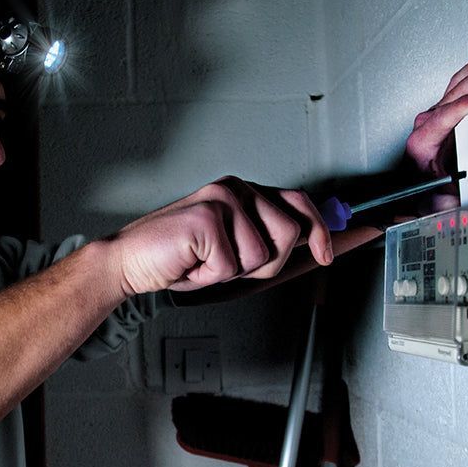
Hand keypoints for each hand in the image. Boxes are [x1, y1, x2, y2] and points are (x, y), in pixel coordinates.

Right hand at [110, 176, 331, 294]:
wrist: (130, 262)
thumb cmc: (180, 258)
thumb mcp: (235, 252)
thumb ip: (271, 242)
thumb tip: (316, 243)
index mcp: (244, 193)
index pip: (298, 203)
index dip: (323, 228)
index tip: (338, 248)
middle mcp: (236, 189)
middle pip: (288, 234)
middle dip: (263, 264)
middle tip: (226, 265)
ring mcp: (221, 199)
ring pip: (262, 253)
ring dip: (233, 272)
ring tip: (205, 262)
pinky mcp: (207, 217)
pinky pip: (231, 266)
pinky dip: (209, 277)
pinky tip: (190, 263)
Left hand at [405, 41, 467, 210]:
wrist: (407, 198)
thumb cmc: (421, 198)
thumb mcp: (442, 201)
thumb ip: (457, 195)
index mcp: (423, 142)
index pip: (448, 115)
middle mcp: (426, 126)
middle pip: (457, 91)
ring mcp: (432, 120)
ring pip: (457, 85)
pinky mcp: (440, 119)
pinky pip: (458, 90)